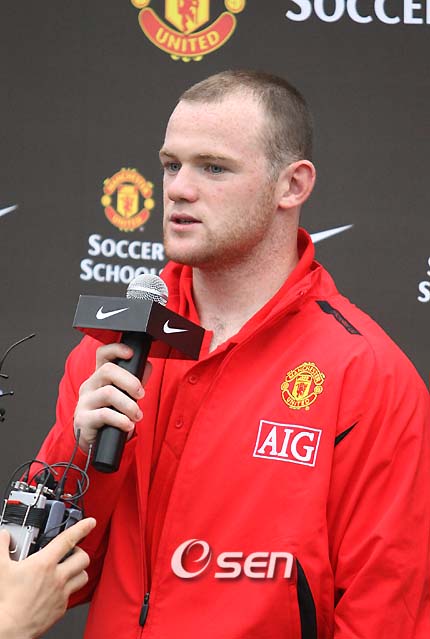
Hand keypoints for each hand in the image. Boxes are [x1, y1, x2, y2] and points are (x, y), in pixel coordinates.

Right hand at [0, 517, 95, 638]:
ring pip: (83, 576)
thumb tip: (4, 536)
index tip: (90, 522)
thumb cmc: (6, 602)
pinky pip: (72, 595)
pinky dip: (69, 589)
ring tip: (70, 569)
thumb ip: (2, 547)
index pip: (68, 540)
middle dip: (80, 551)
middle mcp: (57, 577)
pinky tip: (59, 589)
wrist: (10, 629)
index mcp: (44, 564)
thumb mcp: (1, 568)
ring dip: (79, 570)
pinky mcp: (61, 608)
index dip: (82, 528)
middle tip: (72, 551)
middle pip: (83, 558)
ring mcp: (61, 593)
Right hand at [74, 343, 151, 451]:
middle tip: (141, 394)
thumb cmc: (110, 415)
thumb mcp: (123, 397)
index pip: (102, 355)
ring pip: (108, 393)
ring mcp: (84, 402)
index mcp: (99, 377)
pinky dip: (121, 420)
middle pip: (107, 370)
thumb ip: (135, 382)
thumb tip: (148, 366)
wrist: (94, 441)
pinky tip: (127, 425)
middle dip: (130, 381)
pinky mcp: (83, 419)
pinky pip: (104, 414)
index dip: (116, 349)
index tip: (131, 353)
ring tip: (137, 416)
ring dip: (129, 405)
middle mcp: (89, 386)